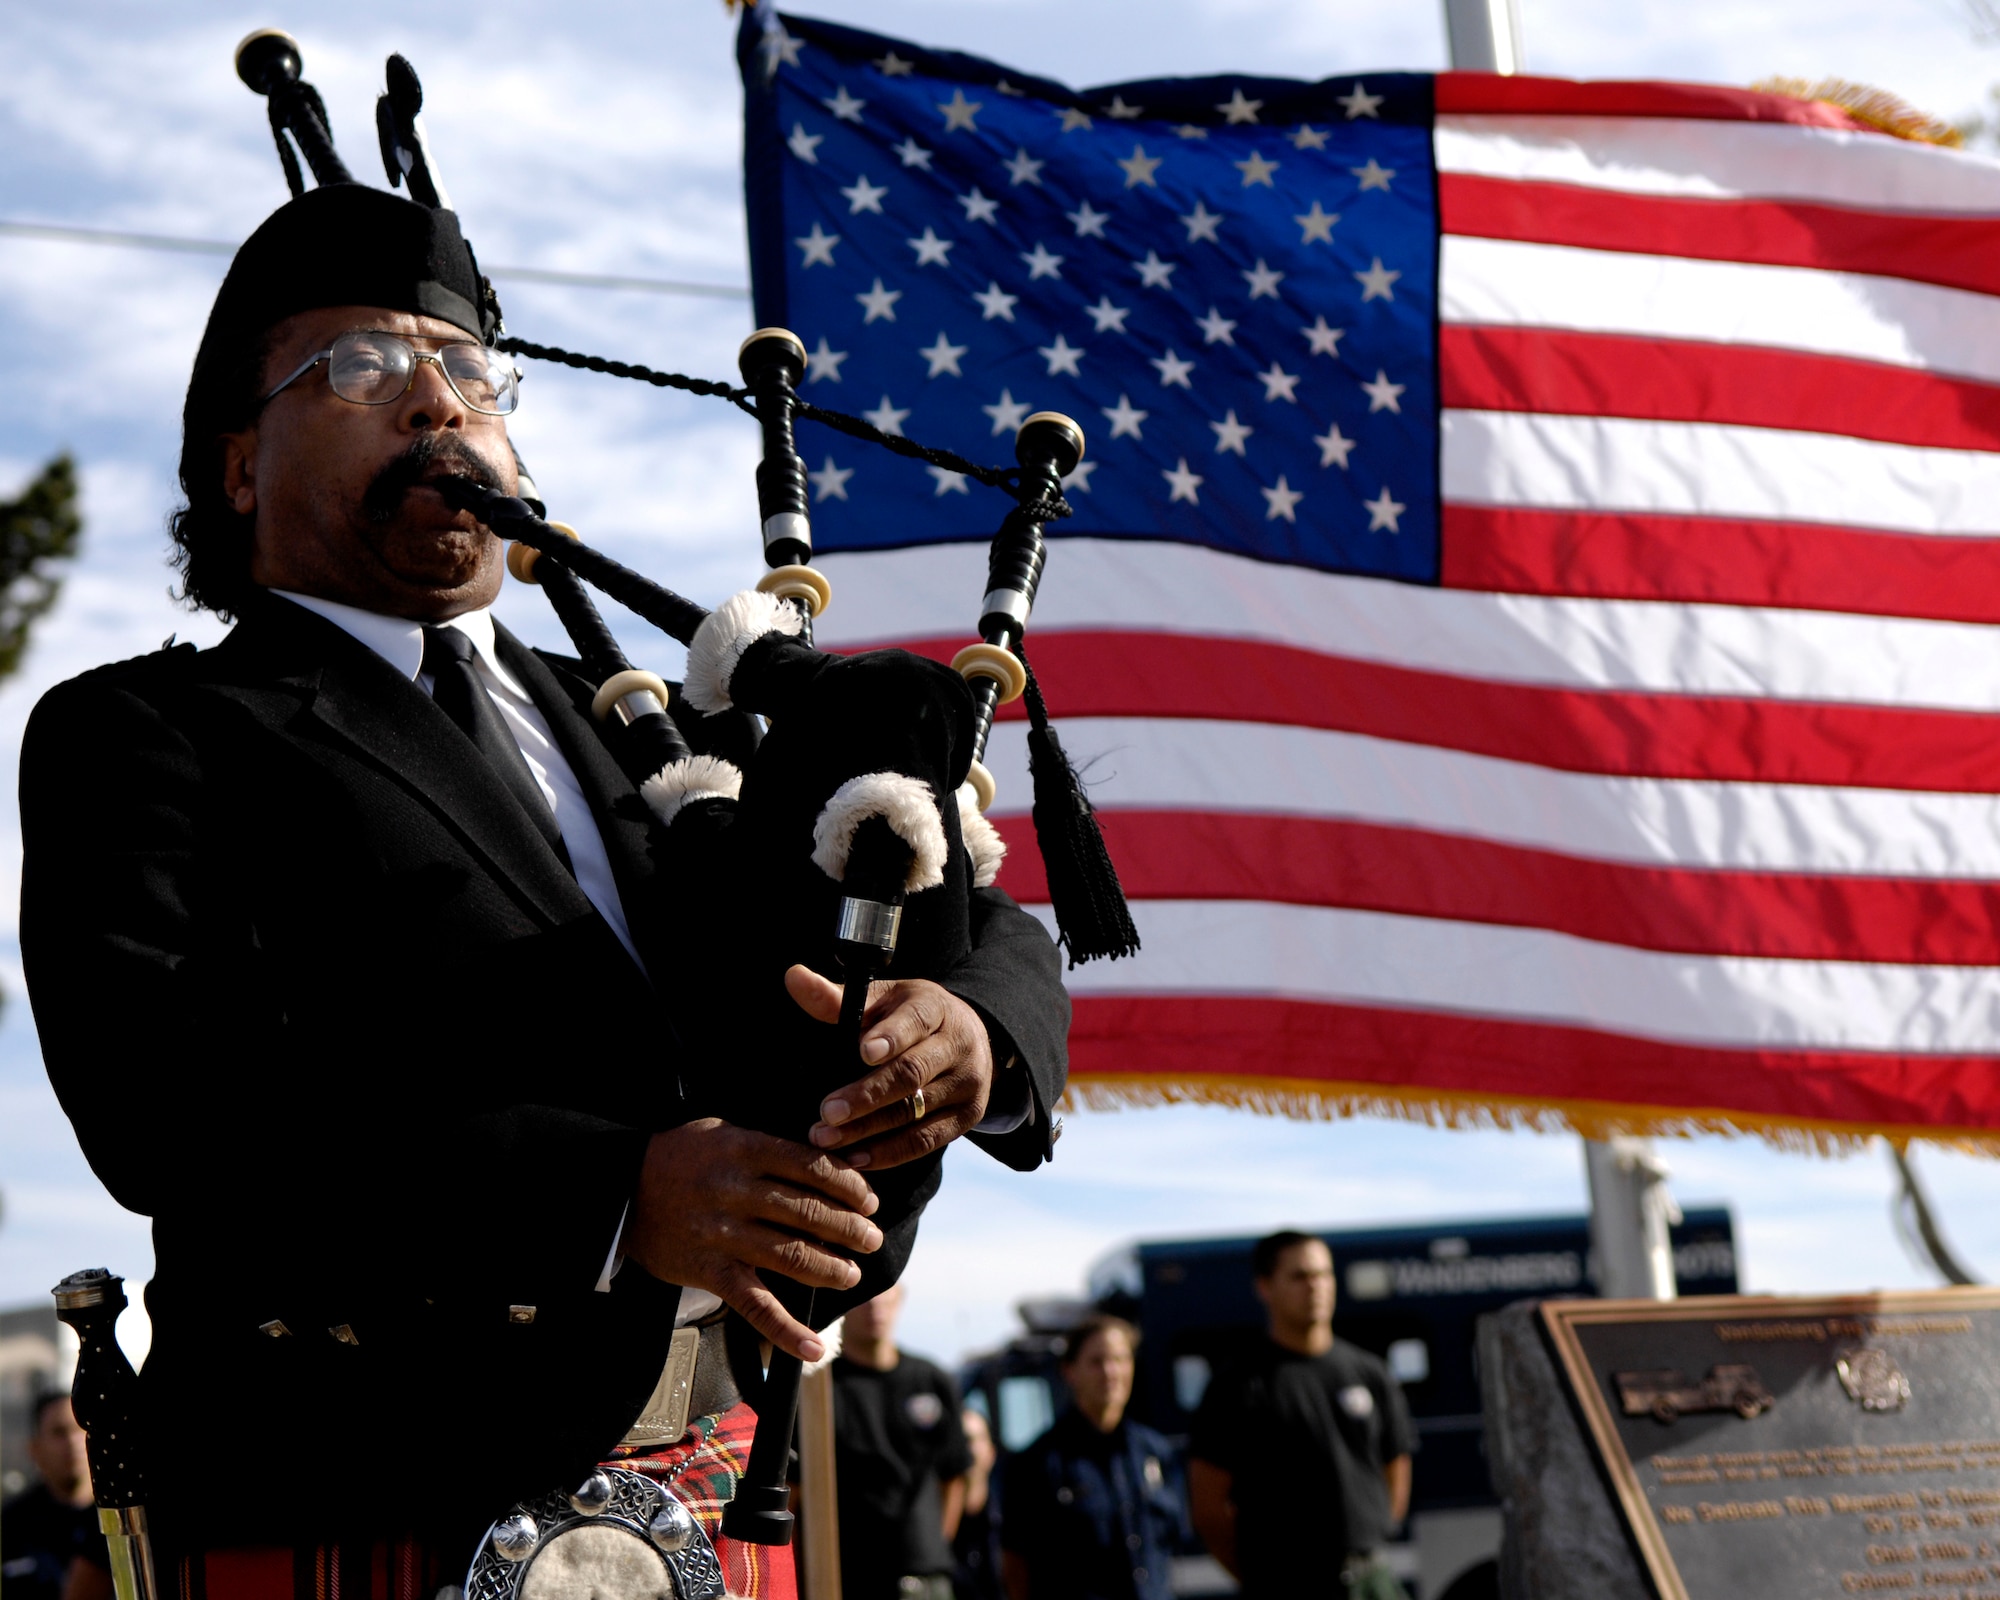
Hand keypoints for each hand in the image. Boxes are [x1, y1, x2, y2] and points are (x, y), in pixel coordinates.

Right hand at [623, 1118, 882, 1360]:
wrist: (619, 1189)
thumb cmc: (681, 1156)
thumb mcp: (725, 1131)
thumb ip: (775, 1146)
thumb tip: (838, 1164)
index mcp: (745, 1150)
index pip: (812, 1167)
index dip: (848, 1186)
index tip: (869, 1200)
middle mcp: (736, 1191)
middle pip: (808, 1212)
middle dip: (850, 1229)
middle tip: (872, 1239)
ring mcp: (722, 1235)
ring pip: (791, 1256)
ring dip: (831, 1269)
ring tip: (852, 1273)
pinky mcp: (709, 1271)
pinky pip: (754, 1305)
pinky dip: (786, 1330)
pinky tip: (814, 1346)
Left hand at [788, 966, 994, 1170]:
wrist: (972, 1036)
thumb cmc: (910, 1016)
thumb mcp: (881, 998)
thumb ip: (836, 997)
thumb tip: (794, 977)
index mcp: (935, 1007)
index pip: (915, 1021)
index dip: (891, 1036)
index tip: (862, 1052)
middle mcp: (958, 1044)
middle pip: (912, 1073)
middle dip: (867, 1095)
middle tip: (826, 1113)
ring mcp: (968, 1083)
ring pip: (916, 1113)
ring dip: (868, 1131)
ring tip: (826, 1140)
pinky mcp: (968, 1115)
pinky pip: (926, 1141)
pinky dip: (889, 1153)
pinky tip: (855, 1158)